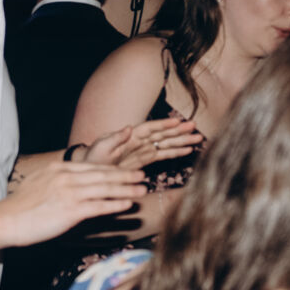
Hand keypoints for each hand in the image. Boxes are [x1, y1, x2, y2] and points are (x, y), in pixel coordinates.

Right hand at [0, 161, 144, 249]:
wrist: (6, 220)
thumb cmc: (19, 207)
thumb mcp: (38, 184)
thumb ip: (55, 180)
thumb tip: (66, 183)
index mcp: (58, 168)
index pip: (92, 167)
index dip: (112, 168)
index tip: (125, 169)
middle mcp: (66, 176)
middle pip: (103, 174)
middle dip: (125, 175)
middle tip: (142, 175)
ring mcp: (69, 192)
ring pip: (105, 188)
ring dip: (126, 189)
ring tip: (141, 190)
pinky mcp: (70, 210)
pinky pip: (99, 206)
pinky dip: (115, 204)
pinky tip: (127, 205)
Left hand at [82, 118, 202, 170]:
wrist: (91, 167)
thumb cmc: (94, 157)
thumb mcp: (102, 147)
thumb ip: (115, 138)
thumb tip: (128, 127)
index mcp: (130, 135)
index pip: (151, 128)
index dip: (164, 125)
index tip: (178, 122)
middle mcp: (140, 140)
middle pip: (163, 134)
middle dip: (179, 132)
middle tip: (195, 128)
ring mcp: (143, 149)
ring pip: (166, 144)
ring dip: (182, 141)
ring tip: (198, 139)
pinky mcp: (145, 160)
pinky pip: (163, 155)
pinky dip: (175, 153)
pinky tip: (188, 151)